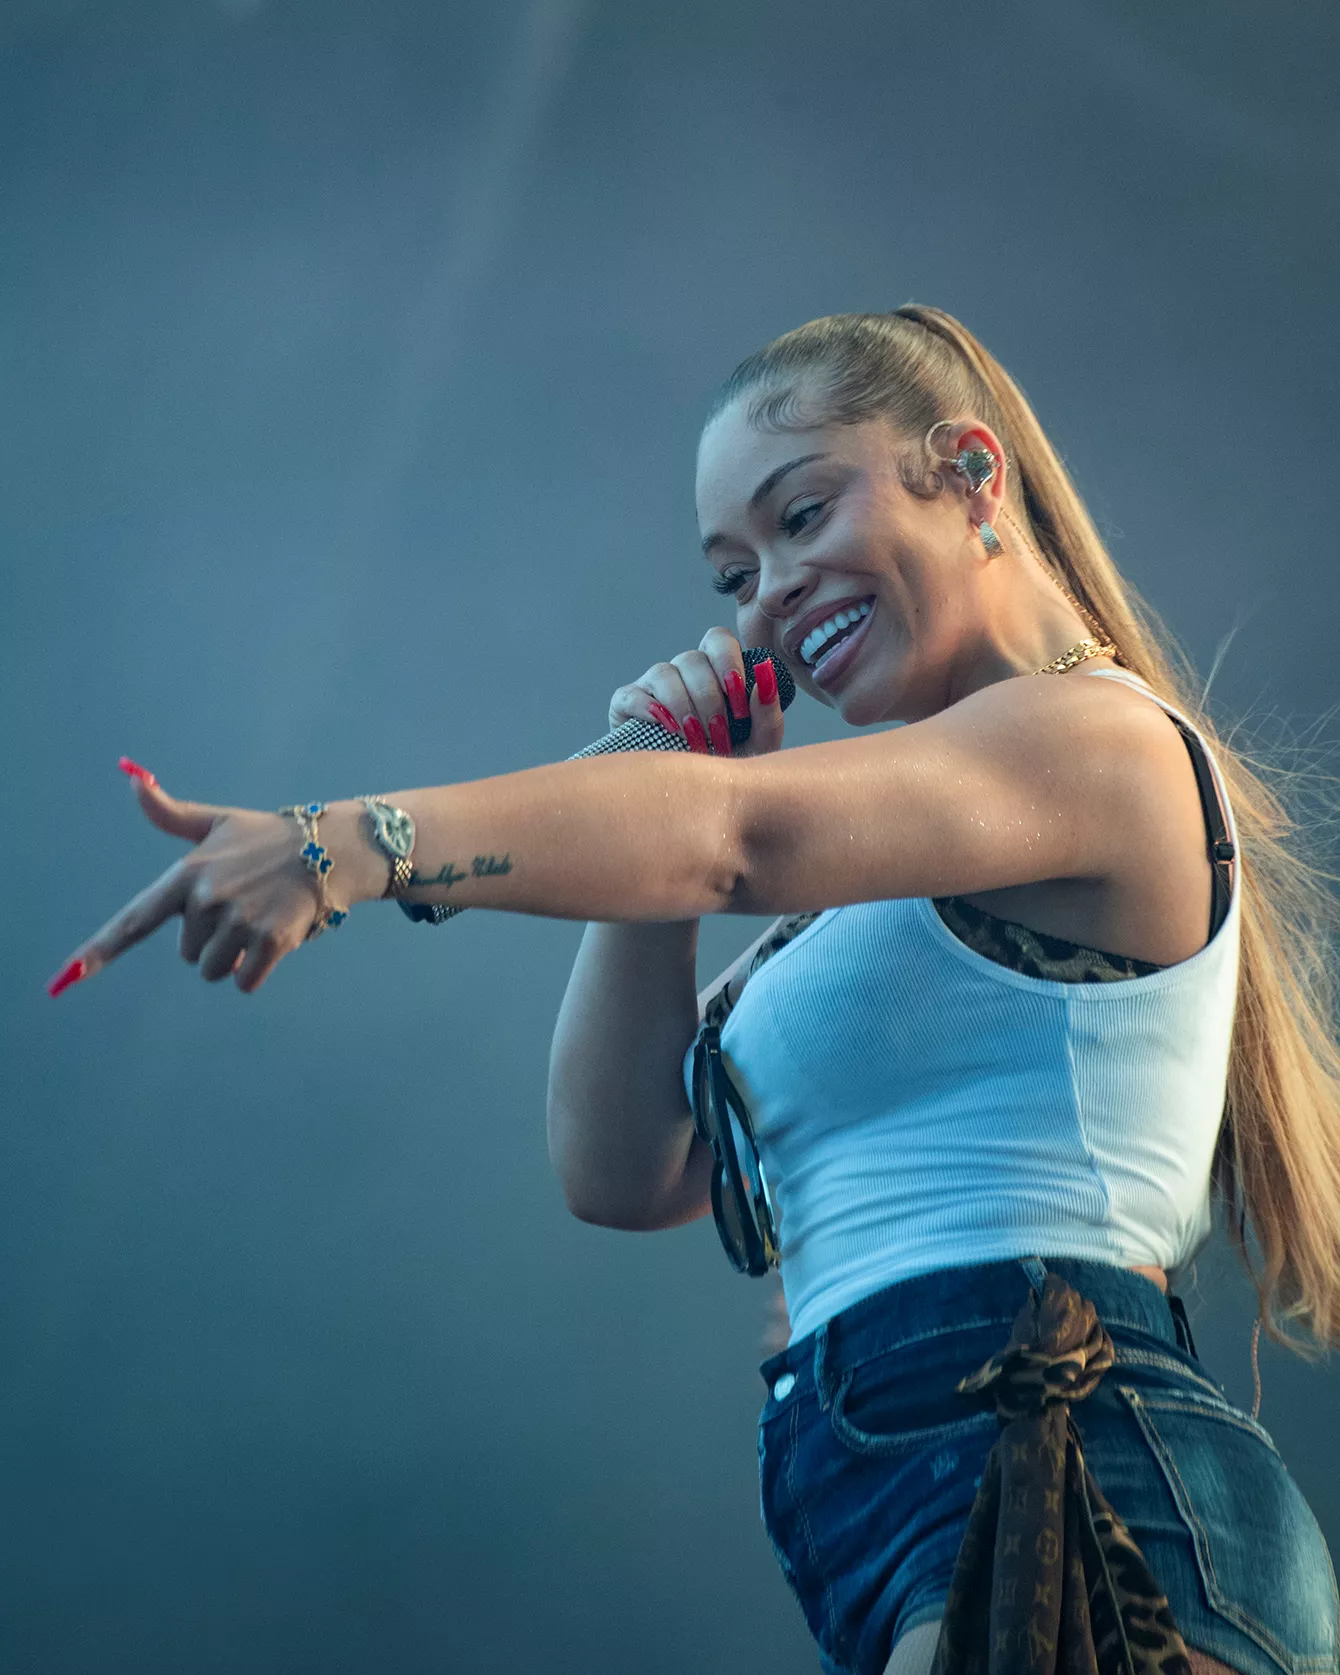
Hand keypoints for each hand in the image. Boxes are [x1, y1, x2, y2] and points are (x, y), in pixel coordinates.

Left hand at [46, 766, 373, 997]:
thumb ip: (171, 812)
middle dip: (212, 939)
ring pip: (215, 970)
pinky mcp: (271, 941)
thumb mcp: (217, 822)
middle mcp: (208, 900)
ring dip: (234, 957)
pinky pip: (246, 981)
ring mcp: (240, 921)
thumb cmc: (268, 838)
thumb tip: (133, 776)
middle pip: (188, 953)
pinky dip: (257, 971)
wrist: (331, 848)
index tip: (67, 976)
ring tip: (259, 921)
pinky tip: (274, 941)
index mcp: (187, 875)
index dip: (100, 950)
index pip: (134, 920)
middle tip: (243, 906)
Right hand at [606, 628, 784, 758]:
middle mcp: (683, 672)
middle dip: (710, 699)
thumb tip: (765, 671)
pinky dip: (649, 711)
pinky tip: (668, 732)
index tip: (740, 707)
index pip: (718, 640)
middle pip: (692, 658)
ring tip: (695, 740)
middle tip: (720, 735)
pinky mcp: (625, 705)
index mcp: (715, 671)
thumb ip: (767, 711)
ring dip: (683, 707)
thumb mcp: (758, 746)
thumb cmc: (726, 770)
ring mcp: (652, 686)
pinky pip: (631, 694)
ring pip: (664, 673)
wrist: (691, 801)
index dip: (729, 664)